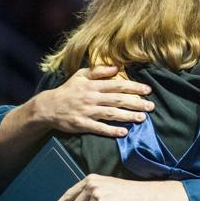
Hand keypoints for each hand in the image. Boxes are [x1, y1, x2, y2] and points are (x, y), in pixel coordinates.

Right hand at [35, 66, 154, 137]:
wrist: (48, 106)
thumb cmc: (68, 90)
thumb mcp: (81, 75)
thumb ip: (99, 71)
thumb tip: (117, 67)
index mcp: (93, 85)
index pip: (117, 85)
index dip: (134, 87)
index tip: (148, 90)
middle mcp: (92, 98)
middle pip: (118, 100)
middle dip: (136, 103)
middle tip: (151, 106)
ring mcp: (87, 111)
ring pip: (111, 114)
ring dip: (128, 116)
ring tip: (142, 118)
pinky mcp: (82, 124)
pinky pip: (99, 128)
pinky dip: (111, 130)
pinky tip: (124, 132)